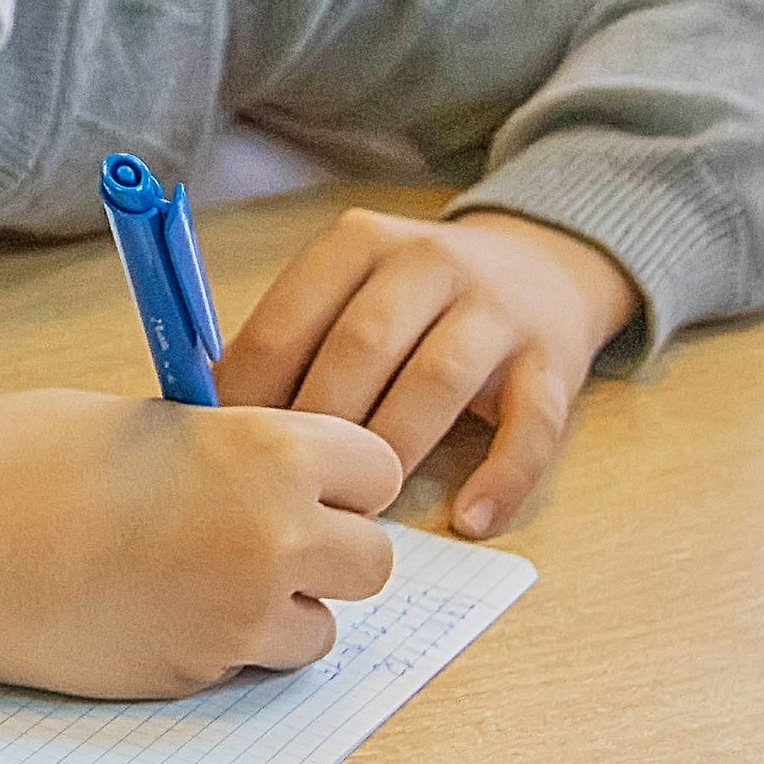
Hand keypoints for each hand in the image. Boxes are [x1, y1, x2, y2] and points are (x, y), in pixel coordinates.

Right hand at [0, 393, 400, 697]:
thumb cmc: (21, 458)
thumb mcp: (148, 422)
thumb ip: (227, 448)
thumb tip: (267, 473)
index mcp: (269, 454)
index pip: (377, 472)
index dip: (341, 476)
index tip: (305, 478)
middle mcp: (273, 540)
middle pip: (372, 563)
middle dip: (329, 550)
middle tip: (266, 534)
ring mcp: (236, 620)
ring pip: (319, 629)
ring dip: (282, 608)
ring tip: (205, 576)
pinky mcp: (192, 677)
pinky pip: (245, 665)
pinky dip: (221, 644)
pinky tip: (155, 608)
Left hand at [222, 207, 637, 539]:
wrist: (542, 268)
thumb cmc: (413, 300)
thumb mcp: (350, 287)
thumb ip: (292, 335)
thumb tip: (209, 415)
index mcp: (360, 243)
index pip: (291, 317)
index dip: (254, 391)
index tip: (231, 450)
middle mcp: (430, 263)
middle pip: (362, 346)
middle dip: (322, 423)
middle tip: (296, 488)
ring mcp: (496, 309)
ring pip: (439, 379)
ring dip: (395, 446)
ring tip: (367, 504)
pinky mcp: (554, 360)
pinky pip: (533, 425)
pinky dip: (502, 477)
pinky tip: (469, 519)